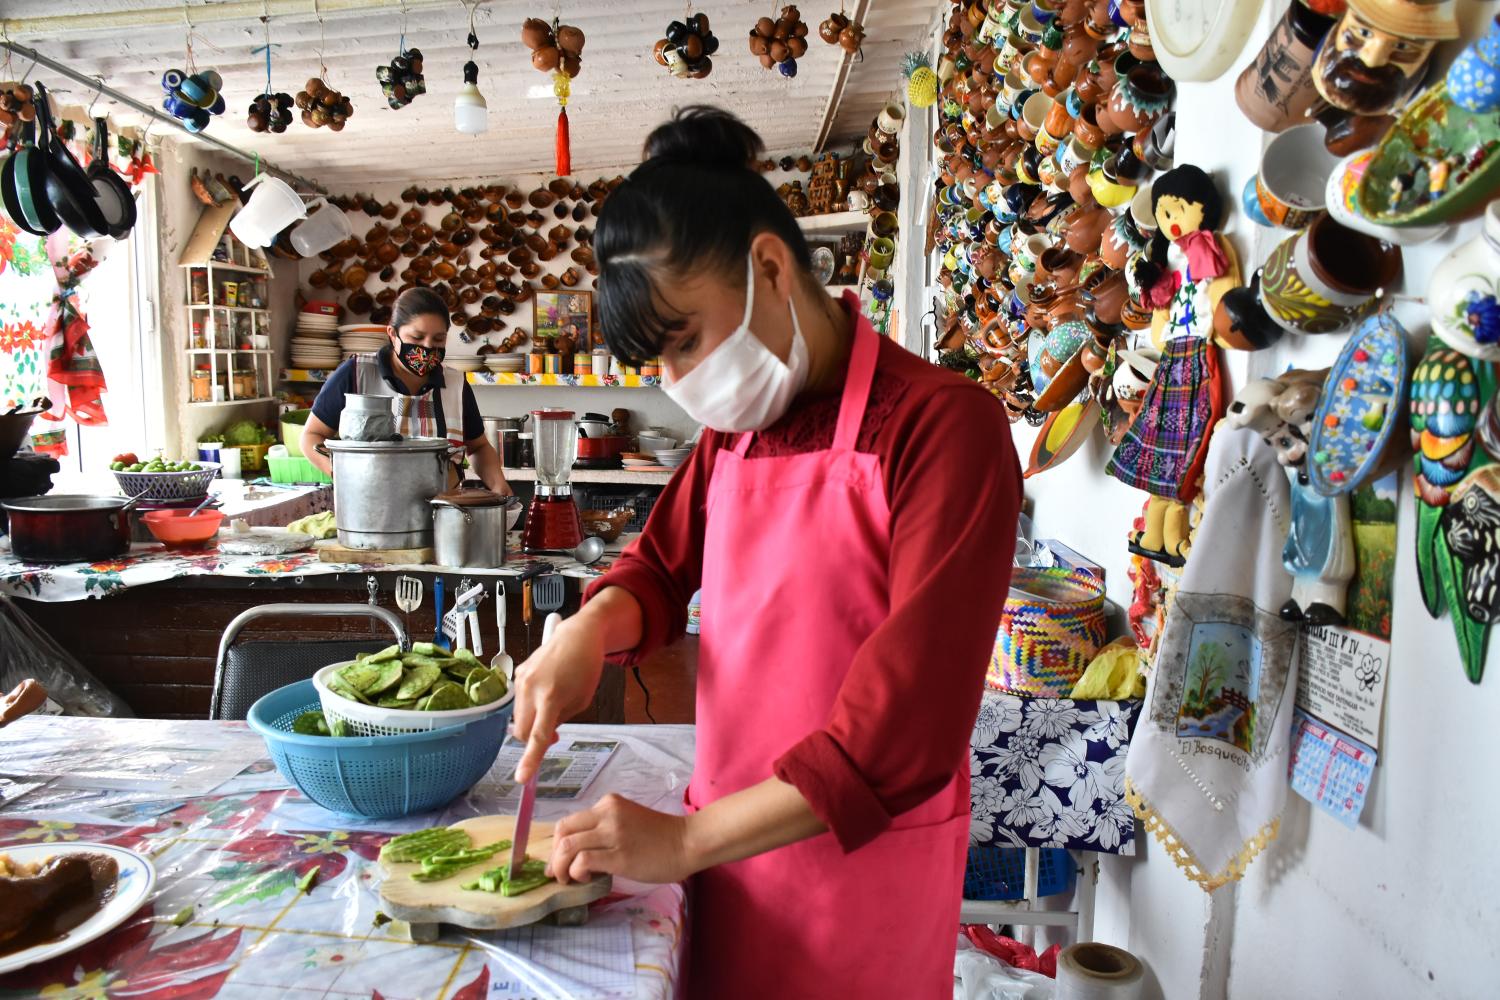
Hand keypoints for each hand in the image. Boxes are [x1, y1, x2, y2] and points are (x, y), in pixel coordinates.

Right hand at [510, 614, 605, 782]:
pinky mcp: (517, 673)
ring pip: (518, 717)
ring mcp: (520, 679)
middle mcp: (530, 688)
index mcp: (551, 697)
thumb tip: (543, 734)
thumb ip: (561, 719)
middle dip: (532, 740)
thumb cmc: (586, 668)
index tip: (521, 779)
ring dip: (532, 722)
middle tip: (554, 733)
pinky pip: (519, 701)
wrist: (578, 635)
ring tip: (553, 705)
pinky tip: (546, 690)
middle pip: (521, 731)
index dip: (530, 759)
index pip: (538, 736)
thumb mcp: (581, 700)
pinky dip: (530, 705)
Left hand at [547, 793, 694, 885]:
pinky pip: (582, 861)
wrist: (688, 843)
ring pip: (567, 846)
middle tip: (559, 874)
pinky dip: (576, 872)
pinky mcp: (618, 855)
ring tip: (569, 879)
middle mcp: (606, 813)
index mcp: (607, 804)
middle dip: (553, 856)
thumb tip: (578, 854)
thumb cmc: (661, 837)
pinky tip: (587, 879)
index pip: (568, 822)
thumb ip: (604, 830)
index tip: (558, 862)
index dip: (557, 844)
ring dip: (561, 867)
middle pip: (562, 831)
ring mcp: (612, 833)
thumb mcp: (627, 822)